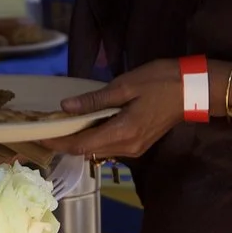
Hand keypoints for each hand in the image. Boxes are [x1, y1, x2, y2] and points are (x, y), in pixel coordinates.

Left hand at [45, 59, 184, 161]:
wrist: (193, 89)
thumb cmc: (160, 81)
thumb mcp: (125, 85)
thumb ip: (94, 100)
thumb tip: (65, 108)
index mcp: (122, 132)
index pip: (80, 145)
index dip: (57, 141)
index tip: (38, 134)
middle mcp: (127, 148)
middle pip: (86, 151)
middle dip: (64, 142)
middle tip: (44, 127)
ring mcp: (134, 149)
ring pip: (97, 150)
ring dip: (77, 141)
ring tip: (59, 124)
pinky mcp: (138, 144)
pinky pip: (108, 146)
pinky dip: (92, 138)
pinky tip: (84, 124)